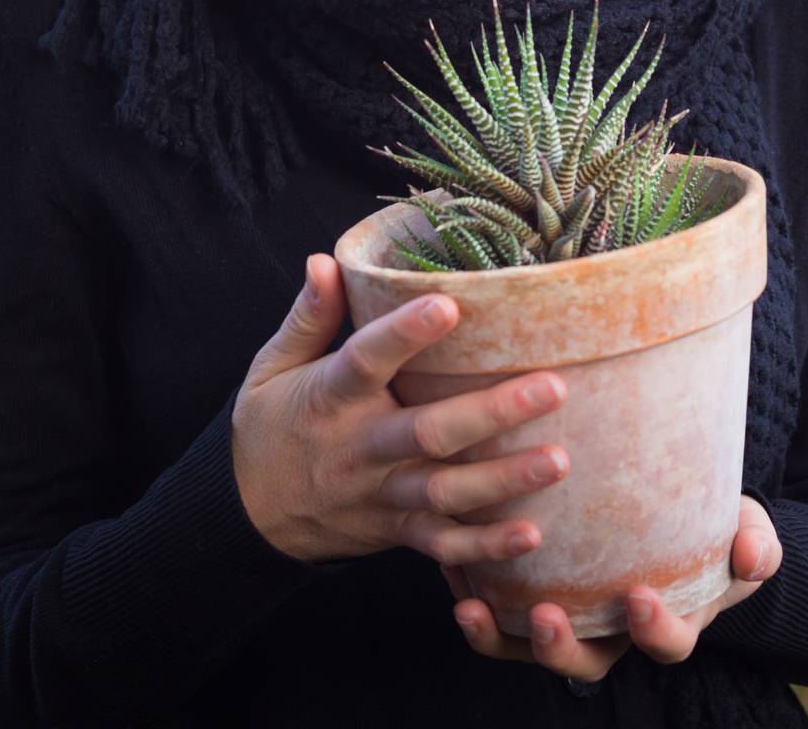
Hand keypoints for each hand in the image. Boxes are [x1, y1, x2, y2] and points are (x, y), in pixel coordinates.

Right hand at [231, 253, 571, 565]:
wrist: (248, 518)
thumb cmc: (272, 424)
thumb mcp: (272, 366)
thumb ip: (308, 316)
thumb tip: (326, 260)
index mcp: (330, 398)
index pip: (367, 360)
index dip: (404, 334)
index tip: (449, 304)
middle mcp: (360, 449)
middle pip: (428, 434)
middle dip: (491, 414)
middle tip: (553, 387)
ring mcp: (380, 496)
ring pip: (446, 491)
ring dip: (504, 480)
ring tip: (559, 460)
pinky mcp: (395, 532)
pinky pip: (443, 545)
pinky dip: (486, 547)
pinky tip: (532, 534)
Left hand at [441, 493, 782, 682]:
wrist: (684, 515)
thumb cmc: (719, 528)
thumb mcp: (749, 532)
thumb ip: (756, 545)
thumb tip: (751, 556)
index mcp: (670, 620)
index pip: (667, 642)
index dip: (656, 630)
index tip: (641, 598)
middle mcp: (614, 632)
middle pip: (584, 663)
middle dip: (561, 648)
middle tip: (544, 617)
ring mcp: (573, 617)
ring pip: (528, 645)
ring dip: (497, 633)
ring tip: (469, 605)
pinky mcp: (534, 593)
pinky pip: (497, 610)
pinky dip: (473, 594)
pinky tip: (450, 567)